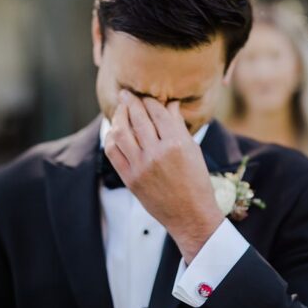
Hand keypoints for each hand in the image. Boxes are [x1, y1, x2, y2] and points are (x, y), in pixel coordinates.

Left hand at [103, 90, 224, 262]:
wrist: (190, 215)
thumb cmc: (196, 181)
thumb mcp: (192, 150)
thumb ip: (178, 126)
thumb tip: (170, 104)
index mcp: (177, 143)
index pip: (158, 111)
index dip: (150, 100)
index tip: (145, 95)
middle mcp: (158, 152)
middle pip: (138, 118)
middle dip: (131, 101)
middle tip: (126, 93)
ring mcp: (142, 166)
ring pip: (121, 132)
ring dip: (119, 117)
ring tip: (120, 110)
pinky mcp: (130, 179)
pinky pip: (113, 152)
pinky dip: (111, 138)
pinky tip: (115, 131)